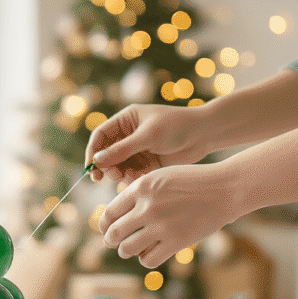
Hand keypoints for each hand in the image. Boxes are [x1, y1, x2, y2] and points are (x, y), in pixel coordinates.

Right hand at [84, 104, 210, 182]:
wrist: (205, 134)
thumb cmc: (178, 126)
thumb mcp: (148, 136)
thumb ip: (122, 149)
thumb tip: (97, 160)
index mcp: (126, 120)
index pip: (100, 136)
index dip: (93, 152)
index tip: (92, 169)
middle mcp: (128, 134)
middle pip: (106, 154)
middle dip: (108, 167)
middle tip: (115, 177)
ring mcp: (137, 149)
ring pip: (118, 166)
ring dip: (122, 174)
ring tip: (134, 177)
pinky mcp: (147, 162)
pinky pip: (132, 173)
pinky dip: (134, 178)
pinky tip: (144, 178)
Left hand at [98, 162, 243, 268]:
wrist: (225, 189)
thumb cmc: (192, 182)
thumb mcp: (161, 177)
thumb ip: (139, 192)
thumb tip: (116, 214)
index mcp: (142, 187)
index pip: (110, 212)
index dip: (104, 224)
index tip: (105, 229)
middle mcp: (148, 207)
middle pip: (114, 232)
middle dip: (110, 240)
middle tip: (113, 242)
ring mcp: (162, 225)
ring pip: (127, 249)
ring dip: (126, 251)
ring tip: (130, 249)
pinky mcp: (176, 242)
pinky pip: (148, 260)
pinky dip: (146, 259)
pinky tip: (150, 254)